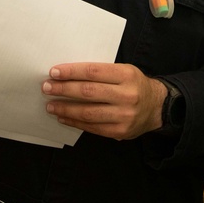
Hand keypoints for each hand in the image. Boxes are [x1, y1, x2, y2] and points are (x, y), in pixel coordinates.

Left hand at [42, 63, 166, 139]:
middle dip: (64, 89)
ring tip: (50, 105)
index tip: (54, 72)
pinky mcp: (119, 132)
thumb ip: (101, 73)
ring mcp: (123, 115)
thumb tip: (68, 75)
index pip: (94, 71)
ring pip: (88, 112)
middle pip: (89, 91)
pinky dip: (74, 122)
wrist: (156, 107)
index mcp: (127, 75)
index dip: (72, 71)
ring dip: (65, 108)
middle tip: (47, 87)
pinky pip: (92, 127)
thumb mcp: (124, 71)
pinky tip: (63, 117)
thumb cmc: (134, 84)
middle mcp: (126, 95)